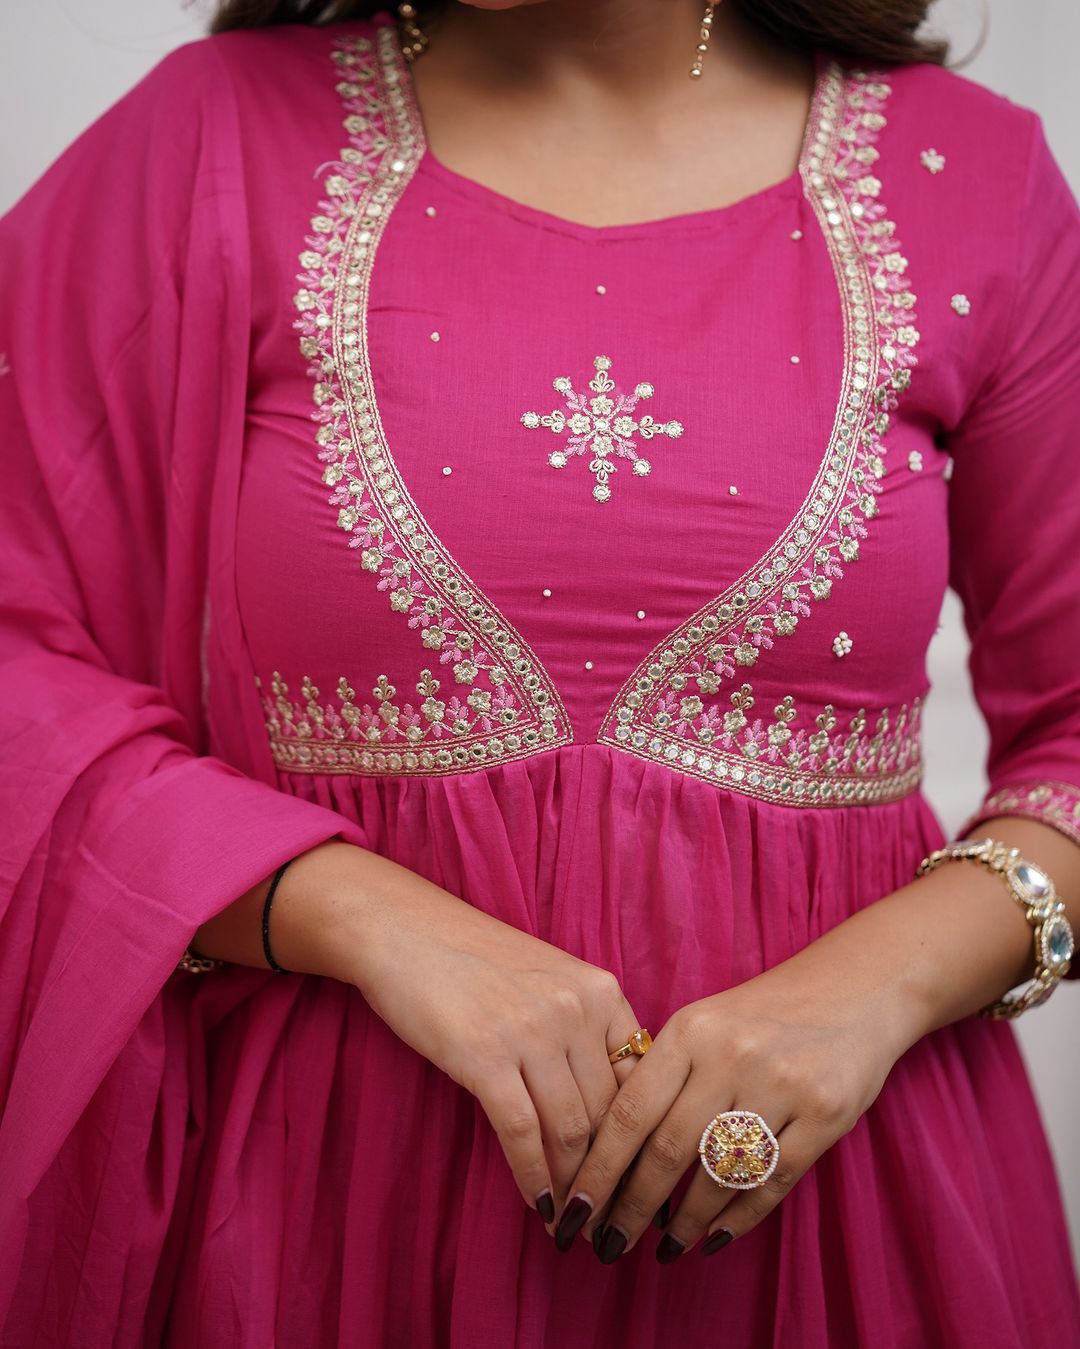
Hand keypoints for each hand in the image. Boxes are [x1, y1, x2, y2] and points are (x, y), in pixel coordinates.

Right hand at [316, 843, 646, 1230]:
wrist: (405, 932)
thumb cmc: (475, 960)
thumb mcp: (550, 980)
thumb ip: (586, 1029)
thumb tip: (611, 1111)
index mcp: (601, 989)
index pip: (638, 1079)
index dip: (639, 1137)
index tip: (636, 1177)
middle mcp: (577, 1008)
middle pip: (609, 1113)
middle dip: (609, 1173)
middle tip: (609, 1216)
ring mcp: (532, 1032)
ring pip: (571, 1131)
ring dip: (573, 1186)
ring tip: (572, 1221)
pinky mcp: (485, 1056)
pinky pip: (522, 1134)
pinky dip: (534, 1178)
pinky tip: (538, 1205)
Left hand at [551, 948, 909, 1262]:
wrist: (854, 989)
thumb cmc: (761, 1015)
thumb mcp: (703, 1023)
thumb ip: (661, 1075)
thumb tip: (609, 1152)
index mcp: (689, 1031)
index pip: (630, 1112)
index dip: (599, 1169)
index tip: (574, 1210)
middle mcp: (729, 1057)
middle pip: (667, 1150)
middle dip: (632, 1207)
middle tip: (608, 1245)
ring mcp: (780, 1085)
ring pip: (716, 1173)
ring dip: (683, 1222)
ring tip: (663, 1248)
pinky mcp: (824, 1114)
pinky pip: (771, 1183)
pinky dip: (737, 1219)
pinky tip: (713, 1238)